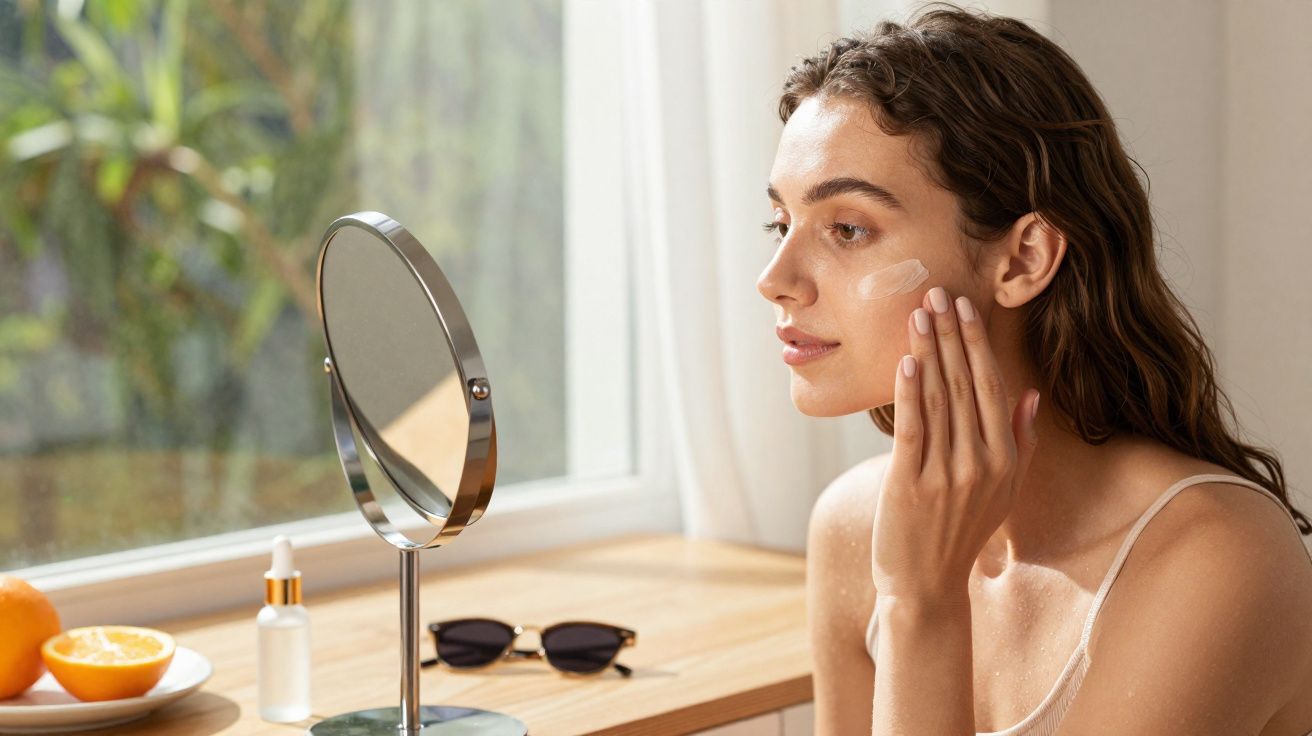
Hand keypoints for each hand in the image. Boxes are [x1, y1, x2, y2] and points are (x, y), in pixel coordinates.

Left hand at [871, 286, 1040, 602]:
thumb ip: (1020, 442)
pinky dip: (910, 392)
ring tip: (918, 313)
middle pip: (965, 384)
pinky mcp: (911, 484)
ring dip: (929, 351)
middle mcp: (981, 463)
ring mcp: (947, 474)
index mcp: (1004, 459)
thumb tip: (1032, 394)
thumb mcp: (1003, 491)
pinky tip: (907, 361)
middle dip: (951, 335)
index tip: (965, 306)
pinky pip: (913, 428)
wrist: (927, 585)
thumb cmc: (961, 533)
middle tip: (937, 291)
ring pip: (939, 399)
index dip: (976, 343)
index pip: (991, 386)